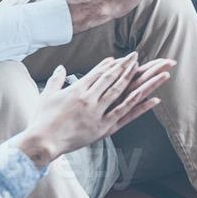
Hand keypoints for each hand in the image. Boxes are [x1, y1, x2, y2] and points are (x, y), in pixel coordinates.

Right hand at [22, 54, 174, 164]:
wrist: (42, 141)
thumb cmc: (42, 119)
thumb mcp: (46, 95)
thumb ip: (56, 79)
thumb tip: (61, 67)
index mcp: (77, 90)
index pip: (99, 73)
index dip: (112, 64)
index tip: (123, 58)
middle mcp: (90, 98)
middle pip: (113, 79)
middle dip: (128, 66)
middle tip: (139, 56)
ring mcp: (98, 113)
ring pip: (123, 93)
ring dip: (141, 81)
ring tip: (154, 73)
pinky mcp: (103, 128)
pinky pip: (126, 115)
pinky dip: (141, 106)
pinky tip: (155, 99)